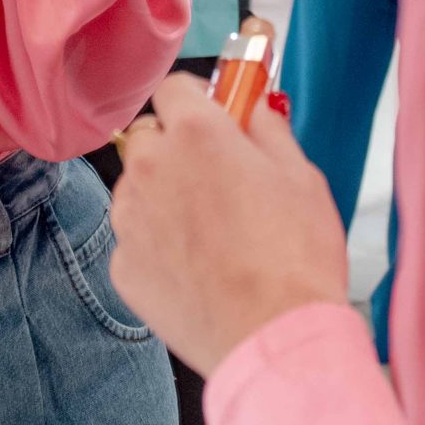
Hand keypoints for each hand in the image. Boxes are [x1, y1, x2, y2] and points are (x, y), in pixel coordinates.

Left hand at [110, 75, 350, 377]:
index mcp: (196, 134)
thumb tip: (255, 109)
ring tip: (210, 232)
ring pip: (136, 187)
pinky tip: (196, 268)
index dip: (198, 101)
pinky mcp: (123, 267)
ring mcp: (130, 219)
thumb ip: (269, 130)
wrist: (273, 337)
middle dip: (175, 147)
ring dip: (162, 195)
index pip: (174, 87)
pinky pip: (134, 239)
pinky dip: (156, 245)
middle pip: (148, 136)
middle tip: (216, 177)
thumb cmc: (296, 258)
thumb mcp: (302, 176)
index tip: (215, 116)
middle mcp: (151, 167)